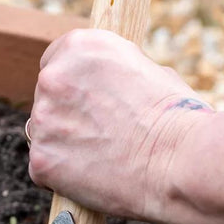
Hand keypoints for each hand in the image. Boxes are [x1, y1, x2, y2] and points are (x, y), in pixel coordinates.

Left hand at [26, 28, 223, 223]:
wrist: (182, 162)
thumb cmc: (181, 119)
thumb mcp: (152, 73)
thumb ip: (118, 75)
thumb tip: (113, 88)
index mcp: (82, 46)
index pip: (57, 61)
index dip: (75, 85)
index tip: (88, 103)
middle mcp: (54, 76)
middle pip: (47, 97)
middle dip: (69, 114)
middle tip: (101, 135)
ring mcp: (43, 119)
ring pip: (44, 133)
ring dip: (64, 144)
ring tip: (103, 158)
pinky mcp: (41, 160)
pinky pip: (44, 168)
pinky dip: (63, 176)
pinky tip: (94, 177)